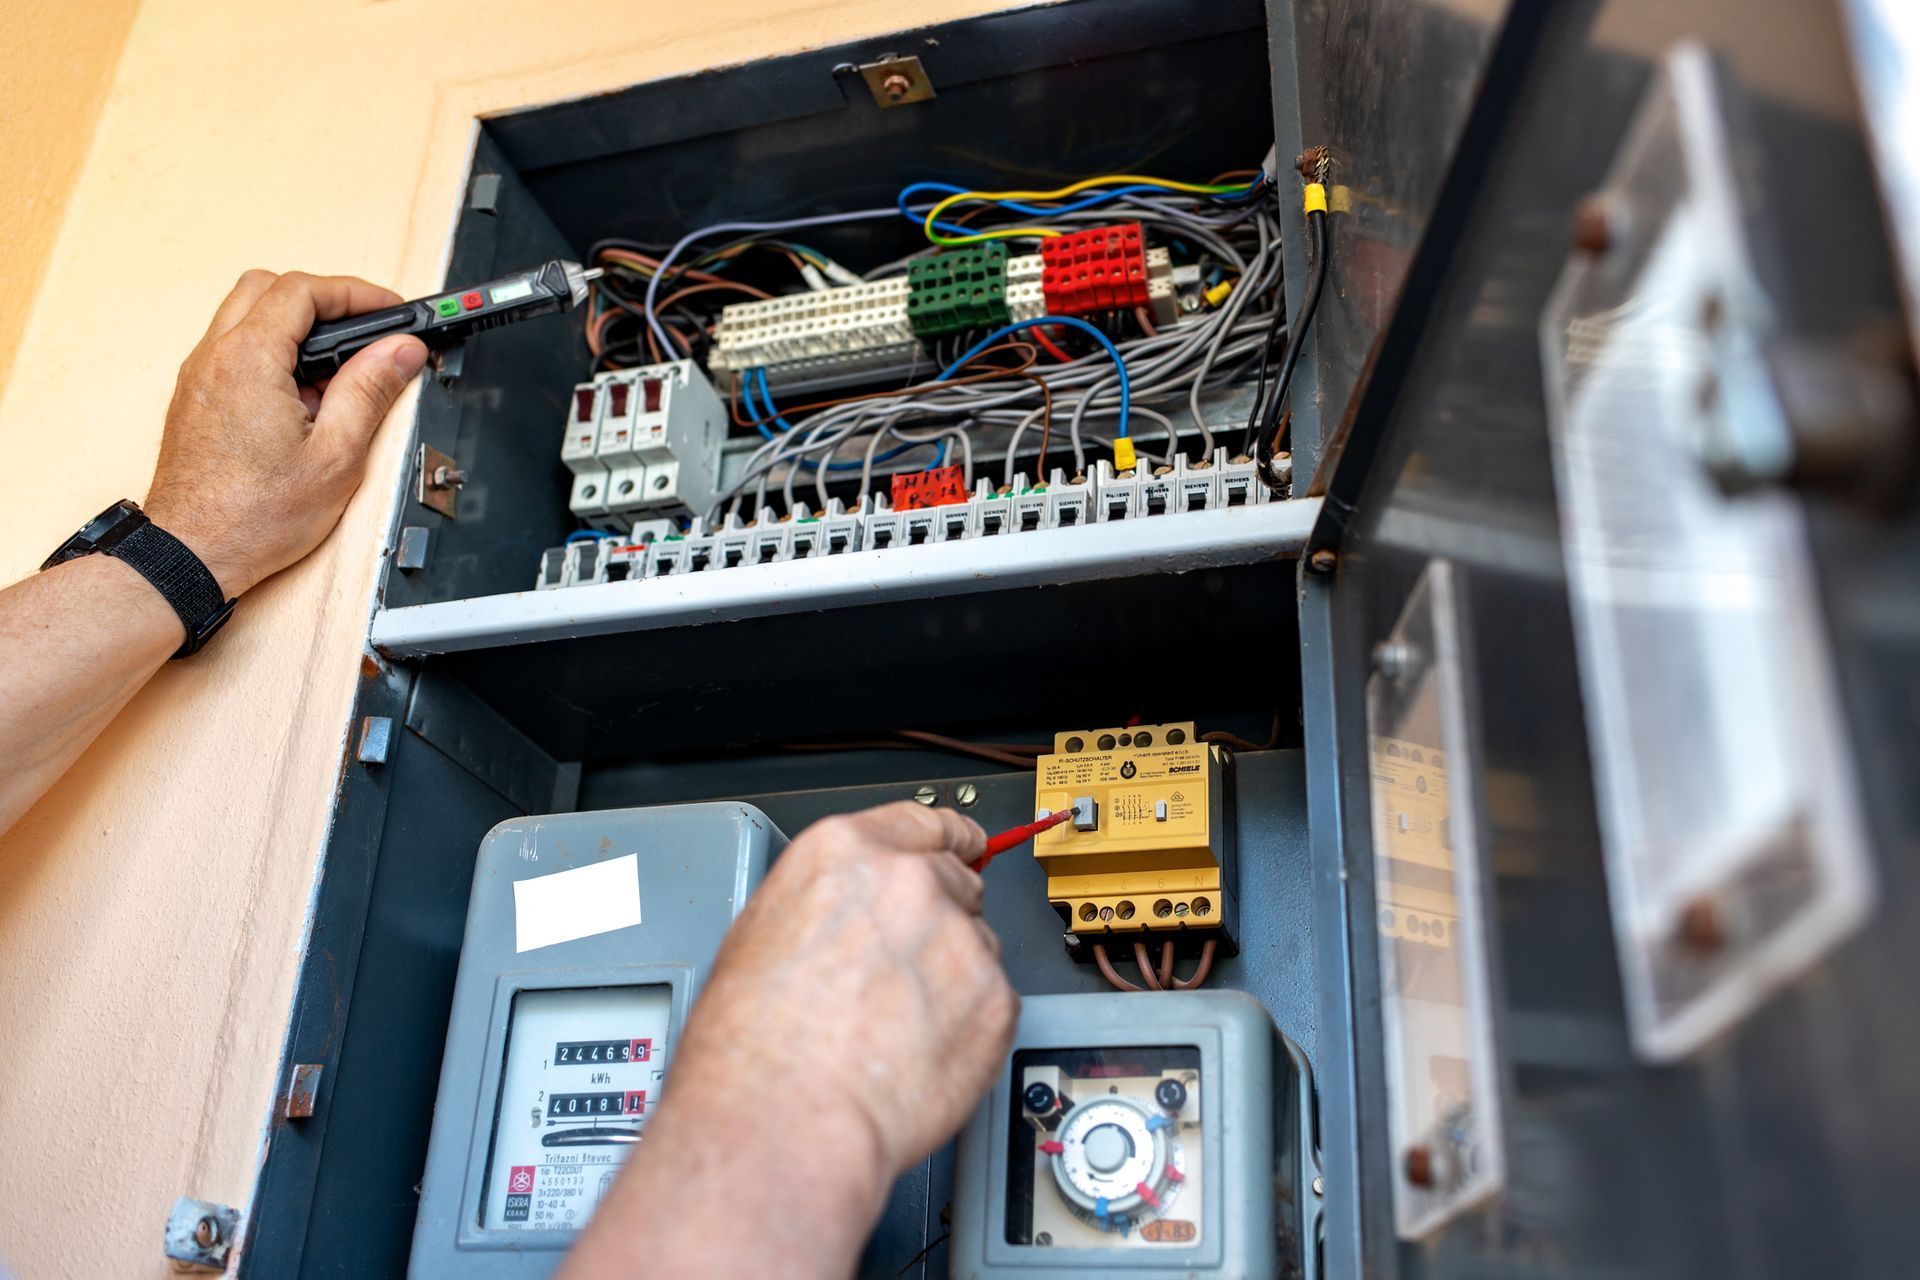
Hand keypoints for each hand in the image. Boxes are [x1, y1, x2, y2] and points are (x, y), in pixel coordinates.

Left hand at [144, 271, 427, 597]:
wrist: (194, 552)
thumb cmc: (253, 517)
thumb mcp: (336, 455)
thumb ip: (370, 391)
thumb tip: (400, 351)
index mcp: (249, 361)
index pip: (303, 291)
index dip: (355, 293)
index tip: (389, 310)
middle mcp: (214, 358)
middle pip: (268, 287)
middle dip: (322, 298)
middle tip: (364, 326)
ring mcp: (199, 376)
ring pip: (245, 313)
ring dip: (293, 322)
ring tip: (335, 367)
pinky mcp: (195, 396)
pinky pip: (232, 346)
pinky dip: (270, 348)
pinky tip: (299, 393)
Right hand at [559, 802, 1017, 1279]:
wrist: (786, 1118)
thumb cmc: (752, 1045)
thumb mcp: (762, 931)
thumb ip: (828, 899)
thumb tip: (853, 911)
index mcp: (845, 852)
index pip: (923, 821)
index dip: (948, 837)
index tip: (965, 845)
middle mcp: (910, 882)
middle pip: (956, 884)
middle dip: (940, 922)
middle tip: (905, 974)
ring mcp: (959, 938)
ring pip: (976, 946)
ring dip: (952, 978)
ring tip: (896, 1028)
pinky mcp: (996, 999)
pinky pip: (993, 1004)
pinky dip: (969, 1027)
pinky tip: (919, 1052)